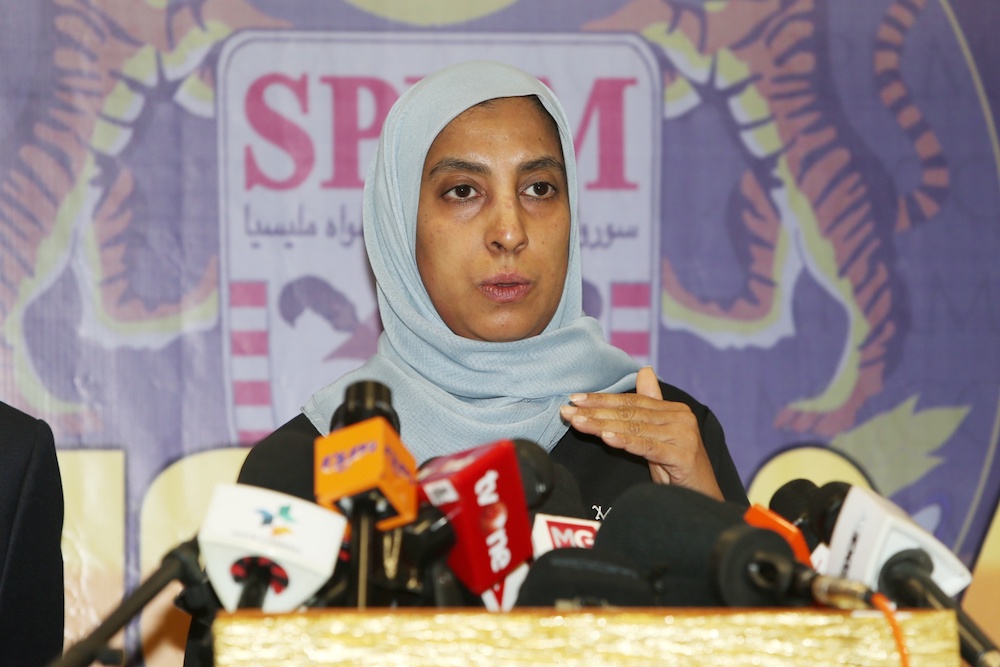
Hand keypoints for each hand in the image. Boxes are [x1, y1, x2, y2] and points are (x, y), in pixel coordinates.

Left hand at [559, 366, 724, 500]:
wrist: (702, 498)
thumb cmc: (677, 468)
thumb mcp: (659, 435)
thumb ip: (650, 404)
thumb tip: (645, 371)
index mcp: (673, 410)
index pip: (631, 402)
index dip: (602, 399)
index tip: (575, 399)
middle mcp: (680, 418)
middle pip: (629, 414)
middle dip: (595, 412)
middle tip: (567, 411)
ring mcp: (683, 436)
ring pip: (634, 429)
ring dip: (602, 425)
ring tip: (578, 422)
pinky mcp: (683, 456)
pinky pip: (648, 447)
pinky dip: (626, 442)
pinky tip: (607, 438)